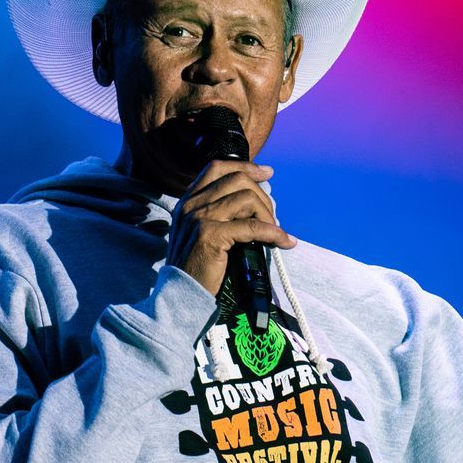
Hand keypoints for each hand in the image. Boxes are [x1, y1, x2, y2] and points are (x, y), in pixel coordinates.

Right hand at [167, 160, 294, 294]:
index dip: (245, 166)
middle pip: (238, 180)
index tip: (267, 172)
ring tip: (275, 233)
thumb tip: (256, 202)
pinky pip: (252, 226)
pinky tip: (282, 242)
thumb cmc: (197, 267)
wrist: (181, 295)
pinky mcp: (210, 235)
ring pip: (247, 198)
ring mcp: (199, 218)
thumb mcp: (201, 232)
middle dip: (263, 196)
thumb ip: (219, 213)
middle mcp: (191, 205)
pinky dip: (273, 233)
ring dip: (269, 215)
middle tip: (273, 218)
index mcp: (188, 201)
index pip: (217, 167)